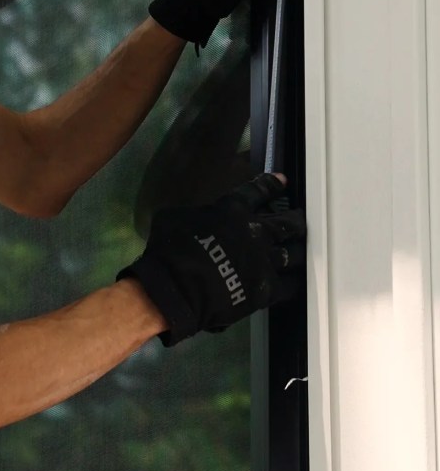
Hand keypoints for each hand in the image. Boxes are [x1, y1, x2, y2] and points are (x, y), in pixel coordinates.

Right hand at [116, 172, 305, 346]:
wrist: (177, 287)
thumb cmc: (169, 249)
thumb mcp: (175, 216)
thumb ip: (197, 213)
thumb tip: (199, 216)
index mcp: (232, 210)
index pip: (258, 191)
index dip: (271, 185)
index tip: (282, 181)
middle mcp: (255, 232)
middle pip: (288, 223)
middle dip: (296, 220)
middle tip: (298, 221)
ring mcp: (264, 262)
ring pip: (294, 254)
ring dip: (299, 251)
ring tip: (301, 250)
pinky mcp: (266, 290)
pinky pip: (290, 286)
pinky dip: (293, 282)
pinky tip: (294, 281)